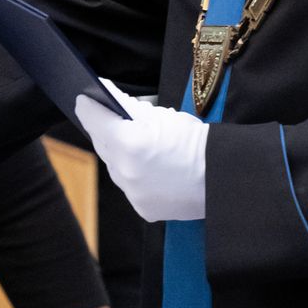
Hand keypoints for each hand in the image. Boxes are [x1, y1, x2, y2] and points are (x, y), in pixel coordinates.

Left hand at [75, 79, 207, 220]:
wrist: (224, 179)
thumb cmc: (197, 141)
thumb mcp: (166, 117)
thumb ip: (132, 109)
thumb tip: (111, 100)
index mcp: (129, 142)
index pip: (95, 120)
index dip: (88, 106)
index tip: (83, 99)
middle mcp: (125, 171)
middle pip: (103, 144)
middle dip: (103, 129)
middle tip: (103, 116)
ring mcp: (132, 193)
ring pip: (114, 167)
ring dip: (117, 153)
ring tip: (122, 140)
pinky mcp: (143, 208)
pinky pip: (130, 187)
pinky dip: (133, 174)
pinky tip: (141, 165)